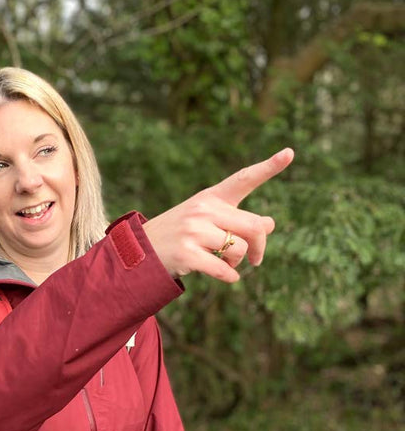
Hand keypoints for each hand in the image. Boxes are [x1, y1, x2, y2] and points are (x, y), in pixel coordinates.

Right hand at [143, 148, 294, 282]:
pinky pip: (223, 268)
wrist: (140, 251)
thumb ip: (236, 220)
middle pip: (253, 226)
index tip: (290, 153)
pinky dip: (230, 276)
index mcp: (210, 197)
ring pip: (239, 249)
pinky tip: (229, 277)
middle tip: (256, 260)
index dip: (268, 167)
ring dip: (239, 261)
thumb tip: (270, 224)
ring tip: (228, 264)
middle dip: (260, 245)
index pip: (242, 179)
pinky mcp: (187, 254)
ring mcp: (193, 232)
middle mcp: (203, 210)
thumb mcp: (205, 220)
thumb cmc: (179, 234)